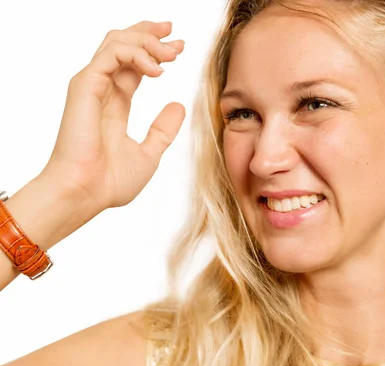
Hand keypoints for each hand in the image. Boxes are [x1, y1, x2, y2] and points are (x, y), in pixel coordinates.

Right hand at [39, 20, 185, 212]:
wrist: (86, 194)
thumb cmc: (109, 182)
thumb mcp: (149, 153)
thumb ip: (163, 129)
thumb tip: (179, 106)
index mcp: (115, 104)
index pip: (134, 64)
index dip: (156, 52)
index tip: (180, 49)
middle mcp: (102, 90)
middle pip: (123, 45)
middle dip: (150, 34)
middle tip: (175, 35)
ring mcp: (92, 86)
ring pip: (117, 42)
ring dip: (148, 42)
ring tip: (172, 54)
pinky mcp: (85, 86)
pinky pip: (111, 54)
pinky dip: (136, 54)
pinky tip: (157, 69)